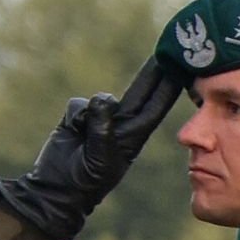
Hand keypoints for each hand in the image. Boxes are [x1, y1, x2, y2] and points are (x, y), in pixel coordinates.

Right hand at [0, 46, 187, 239]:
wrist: (58, 188)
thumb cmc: (84, 180)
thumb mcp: (99, 157)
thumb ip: (102, 128)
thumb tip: (104, 98)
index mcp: (133, 136)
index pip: (155, 106)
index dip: (169, 87)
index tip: (181, 67)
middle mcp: (121, 124)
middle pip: (140, 92)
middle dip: (152, 74)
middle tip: (166, 52)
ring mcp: (100, 120)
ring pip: (101, 98)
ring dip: (89, 114)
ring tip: (83, 139)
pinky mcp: (79, 118)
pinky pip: (79, 104)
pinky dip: (74, 116)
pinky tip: (71, 132)